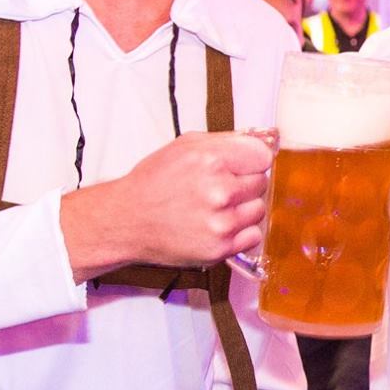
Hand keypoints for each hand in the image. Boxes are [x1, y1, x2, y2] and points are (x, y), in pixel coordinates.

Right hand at [60, 131, 275, 280]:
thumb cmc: (153, 183)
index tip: (240, 166)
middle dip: (243, 184)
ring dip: (242, 209)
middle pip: (261, 183)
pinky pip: (254, 235)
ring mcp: (221, 222)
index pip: (262, 156)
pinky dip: (241, 232)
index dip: (250, 161)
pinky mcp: (220, 248)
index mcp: (211, 160)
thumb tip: (262, 141)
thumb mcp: (185, 146)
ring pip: (259, 209)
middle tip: (217, 189)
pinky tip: (218, 226)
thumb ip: (226, 141)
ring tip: (214, 209)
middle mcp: (219, 191)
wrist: (126, 220)